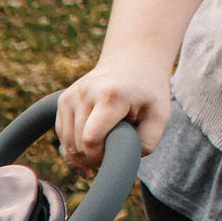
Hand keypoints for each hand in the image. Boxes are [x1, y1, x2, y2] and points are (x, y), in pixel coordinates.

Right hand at [54, 57, 169, 176]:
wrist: (132, 60)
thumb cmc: (148, 92)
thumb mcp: (160, 115)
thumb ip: (147, 142)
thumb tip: (119, 159)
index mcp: (110, 96)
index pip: (90, 140)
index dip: (99, 157)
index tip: (113, 155)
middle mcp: (85, 93)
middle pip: (77, 145)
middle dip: (92, 157)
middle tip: (111, 152)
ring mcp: (70, 95)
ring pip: (66, 143)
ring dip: (82, 154)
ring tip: (102, 148)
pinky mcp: (63, 100)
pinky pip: (62, 134)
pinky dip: (73, 145)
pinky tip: (88, 145)